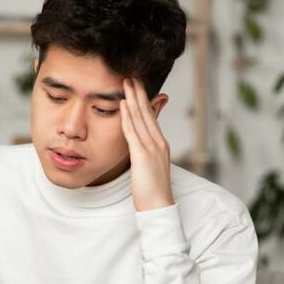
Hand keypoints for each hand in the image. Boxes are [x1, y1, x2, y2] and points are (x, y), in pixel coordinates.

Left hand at [120, 78, 174, 211]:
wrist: (159, 207)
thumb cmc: (152, 191)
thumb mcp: (149, 167)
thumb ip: (145, 153)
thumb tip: (140, 146)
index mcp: (160, 144)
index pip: (151, 117)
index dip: (143, 101)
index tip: (136, 87)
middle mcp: (159, 142)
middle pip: (147, 113)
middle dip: (139, 93)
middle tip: (131, 76)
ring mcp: (152, 148)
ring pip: (141, 118)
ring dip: (133, 99)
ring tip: (126, 82)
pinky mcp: (143, 156)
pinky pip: (134, 132)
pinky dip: (128, 117)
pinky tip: (122, 105)